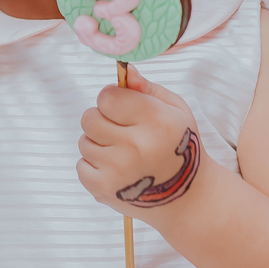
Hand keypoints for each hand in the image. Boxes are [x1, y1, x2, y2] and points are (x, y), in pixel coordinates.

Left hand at [77, 64, 204, 224]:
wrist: (187, 197)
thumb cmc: (180, 146)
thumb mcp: (175, 110)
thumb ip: (147, 88)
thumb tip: (125, 71)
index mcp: (156, 121)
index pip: (107, 97)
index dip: (113, 100)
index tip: (124, 109)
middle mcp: (136, 146)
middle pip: (89, 118)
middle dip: (102, 120)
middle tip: (122, 131)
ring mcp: (118, 170)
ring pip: (84, 141)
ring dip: (99, 144)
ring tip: (123, 153)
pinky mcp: (104, 190)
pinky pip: (81, 165)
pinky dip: (95, 167)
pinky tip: (117, 170)